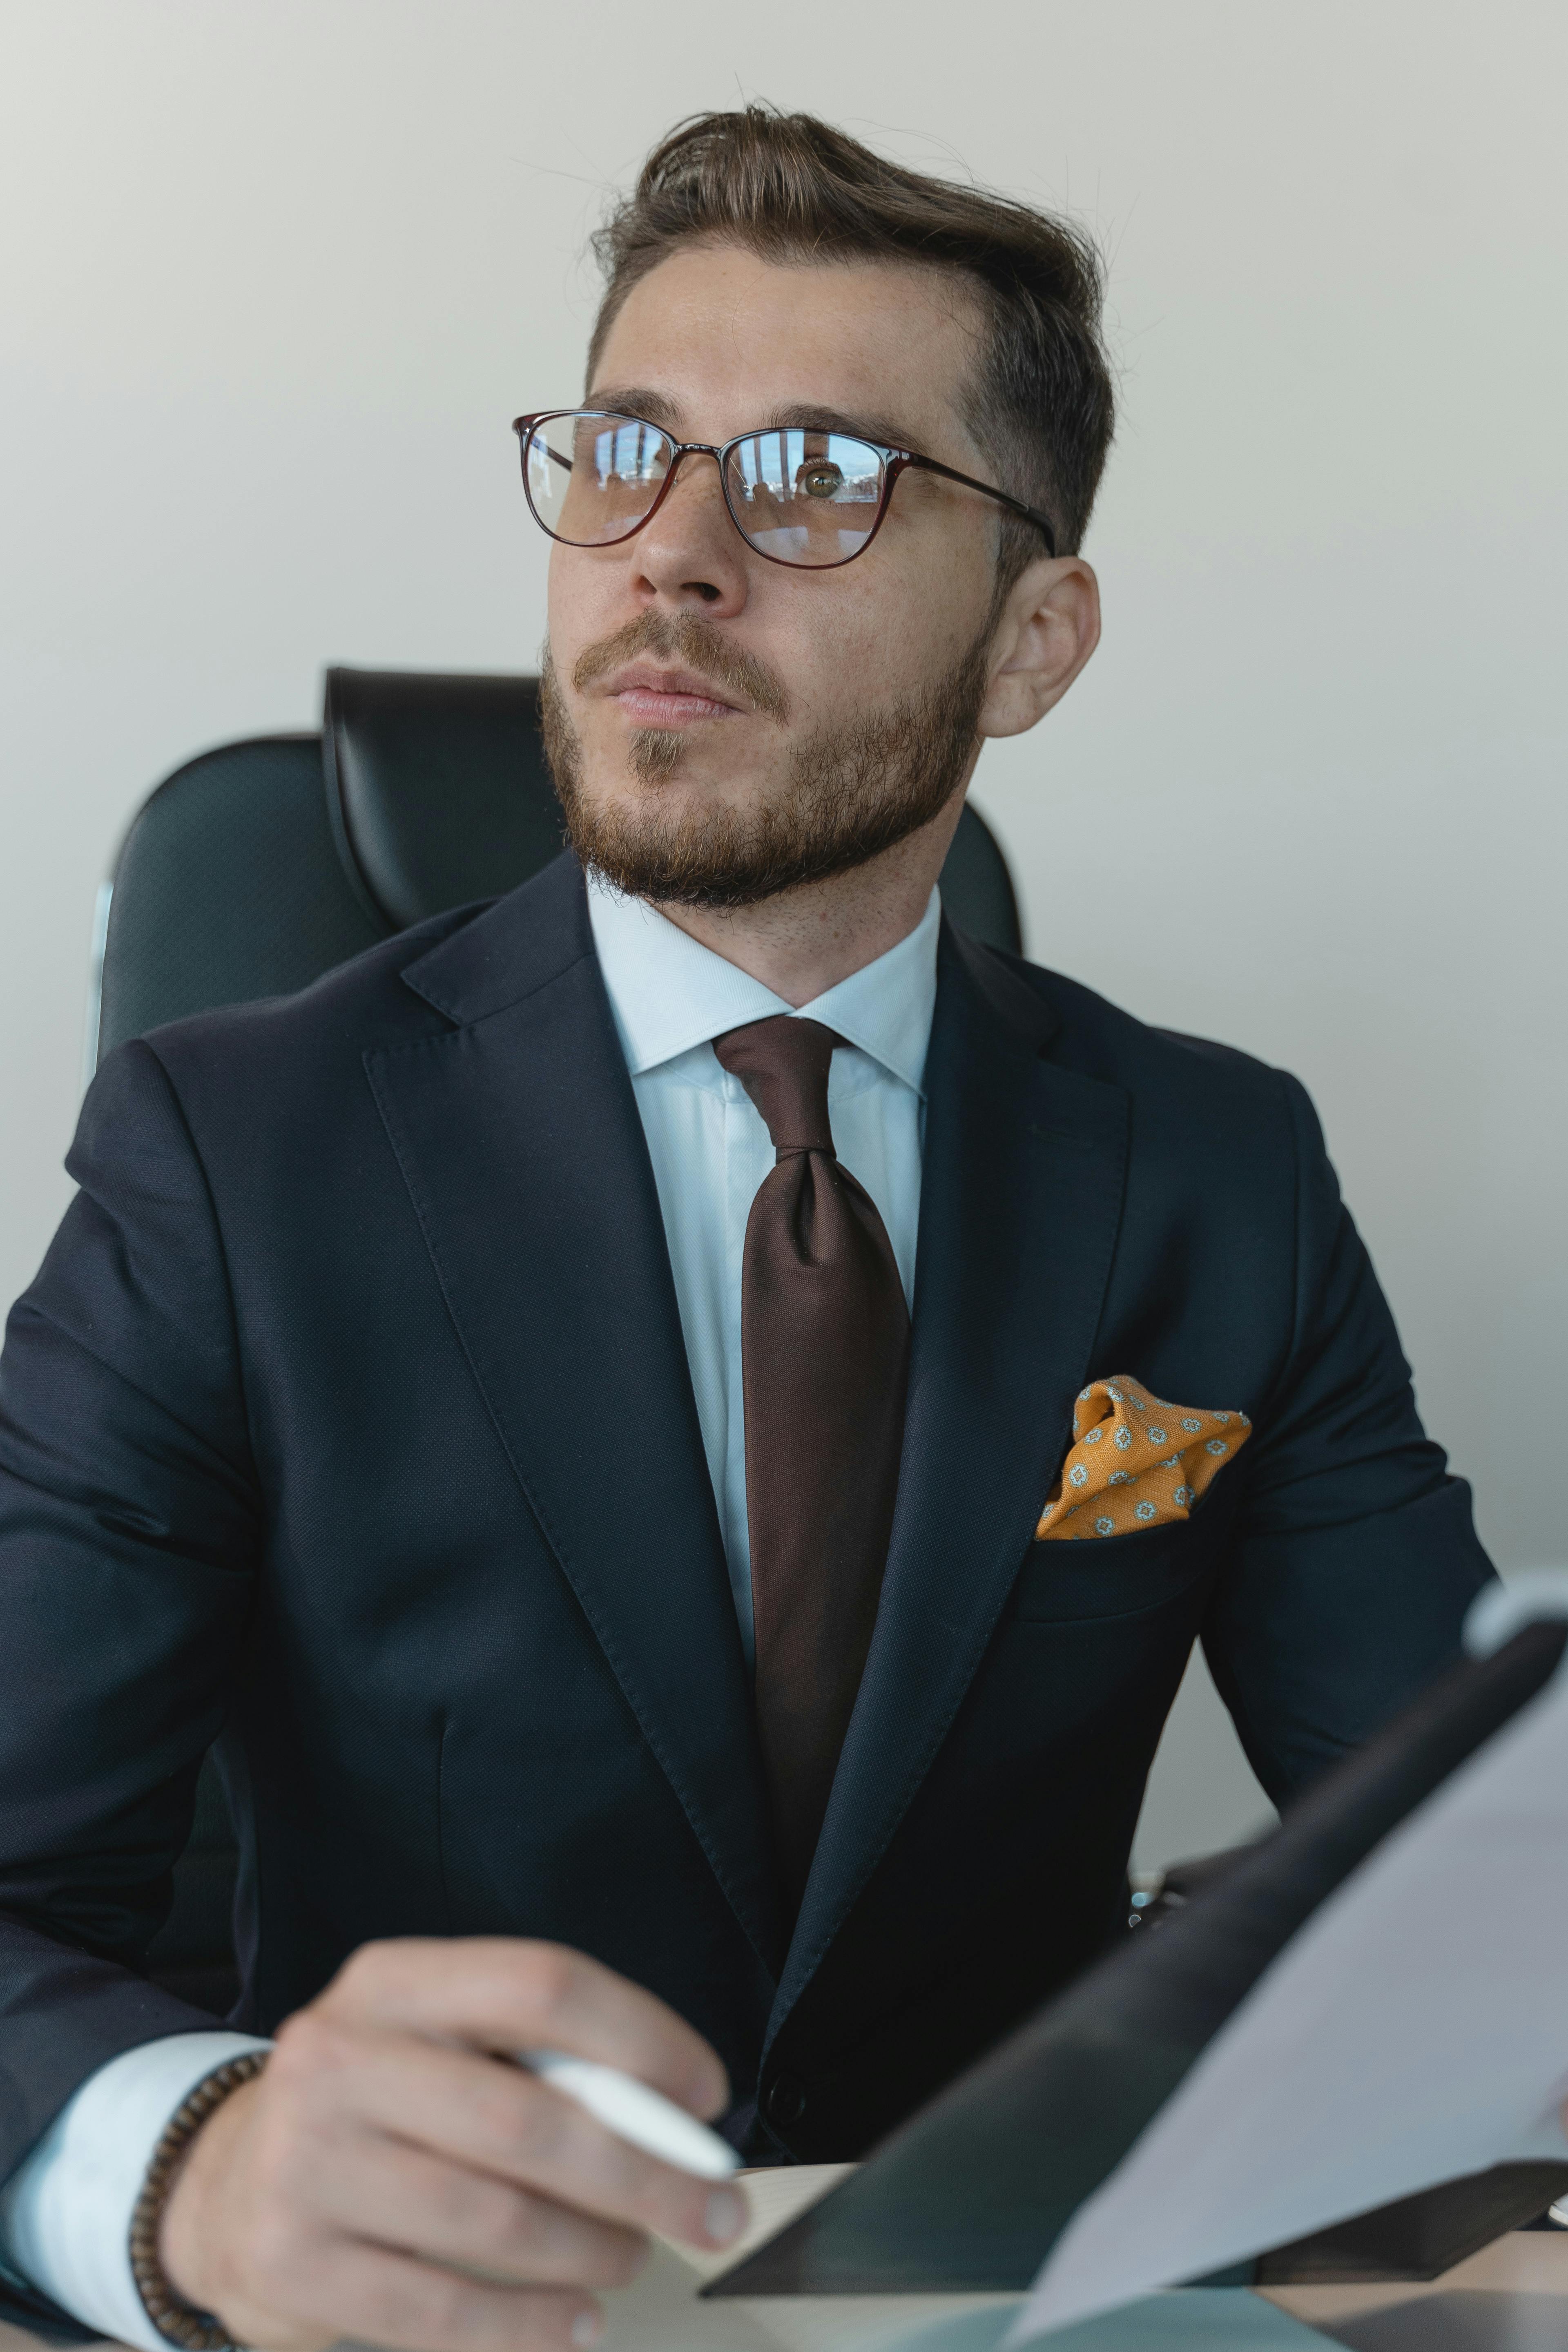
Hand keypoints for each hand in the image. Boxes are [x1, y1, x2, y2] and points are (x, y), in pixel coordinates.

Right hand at [158, 1939, 745, 2351]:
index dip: (641, 2038)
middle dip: (646, 2173)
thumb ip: (541, 2061)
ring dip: (592, 2250)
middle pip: (529, 2118)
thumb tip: (673, 2116)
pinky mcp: (294, 2264)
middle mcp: (340, 2058)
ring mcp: (307, 2164)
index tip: (705, 2096)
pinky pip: (443, 2312)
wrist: (225, 2186)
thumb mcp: (439, 2043)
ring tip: (631, 2255)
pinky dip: (530, 2326)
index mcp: (392, 1982)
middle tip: (713, 2208)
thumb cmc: (374, 2108)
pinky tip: (576, 2322)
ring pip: (496, 2222)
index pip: (541, 1985)